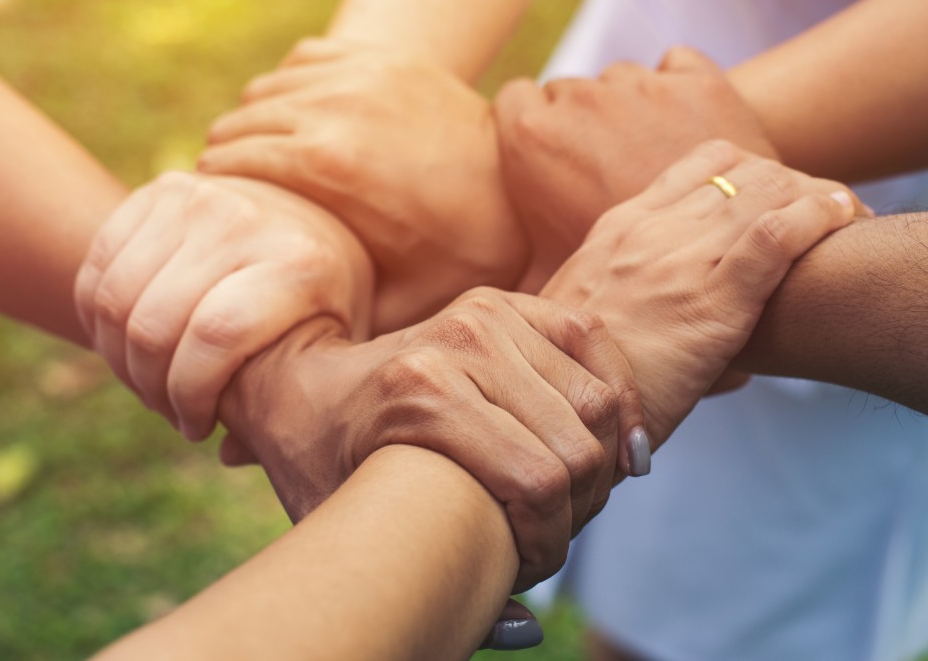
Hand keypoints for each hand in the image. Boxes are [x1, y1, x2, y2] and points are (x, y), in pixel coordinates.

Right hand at [73, 172, 372, 441]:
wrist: (314, 212)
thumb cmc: (324, 300)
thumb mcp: (333, 347)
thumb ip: (293, 401)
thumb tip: (229, 455)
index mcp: (298, 261)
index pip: (215, 337)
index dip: (191, 396)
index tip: (198, 427)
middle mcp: (243, 220)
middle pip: (154, 325)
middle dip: (151, 389)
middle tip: (170, 412)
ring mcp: (195, 198)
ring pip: (115, 301)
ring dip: (120, 361)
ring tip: (151, 385)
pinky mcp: (157, 191)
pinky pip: (97, 272)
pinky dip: (98, 324)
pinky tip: (129, 349)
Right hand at [199, 38, 527, 331]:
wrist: (518, 180)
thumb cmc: (457, 252)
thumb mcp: (393, 301)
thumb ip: (322, 321)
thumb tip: (251, 391)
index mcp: (326, 166)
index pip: (225, 164)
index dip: (215, 197)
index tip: (220, 225)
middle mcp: (333, 108)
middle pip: (237, 124)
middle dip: (228, 163)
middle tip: (235, 202)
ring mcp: (357, 73)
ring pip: (264, 90)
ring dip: (256, 125)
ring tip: (264, 166)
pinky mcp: (378, 57)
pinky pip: (302, 61)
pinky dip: (292, 89)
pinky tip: (303, 124)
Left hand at [217, 287, 646, 591]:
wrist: (306, 386)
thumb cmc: (326, 466)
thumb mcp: (354, 531)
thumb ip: (438, 585)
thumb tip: (525, 625)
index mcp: (421, 393)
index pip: (538, 483)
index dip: (549, 543)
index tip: (529, 570)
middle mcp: (459, 342)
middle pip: (575, 447)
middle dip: (577, 509)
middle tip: (552, 537)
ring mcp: (486, 313)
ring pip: (596, 401)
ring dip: (602, 459)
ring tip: (573, 498)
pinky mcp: (507, 301)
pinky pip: (593, 344)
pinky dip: (619, 394)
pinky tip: (621, 442)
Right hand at [495, 47, 773, 288]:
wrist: (735, 283)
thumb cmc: (622, 292)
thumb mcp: (549, 281)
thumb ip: (513, 264)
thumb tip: (474, 299)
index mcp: (533, 137)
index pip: (515, 100)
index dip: (532, 124)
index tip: (552, 150)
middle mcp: (582, 100)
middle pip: (570, 91)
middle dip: (585, 119)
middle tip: (607, 163)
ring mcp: (642, 88)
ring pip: (624, 78)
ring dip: (634, 104)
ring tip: (654, 150)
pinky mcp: (700, 84)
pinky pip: (679, 63)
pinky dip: (683, 85)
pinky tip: (692, 123)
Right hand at [542, 140, 864, 446]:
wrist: (556, 412)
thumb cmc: (573, 381)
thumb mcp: (582, 315)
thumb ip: (623, 298)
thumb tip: (662, 324)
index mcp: (620, 227)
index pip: (703, 165)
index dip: (755, 173)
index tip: (785, 198)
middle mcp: (651, 228)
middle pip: (744, 169)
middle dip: (797, 182)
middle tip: (833, 210)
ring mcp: (680, 258)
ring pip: (768, 188)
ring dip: (820, 194)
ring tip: (852, 214)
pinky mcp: (713, 299)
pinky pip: (778, 233)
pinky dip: (821, 215)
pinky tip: (844, 218)